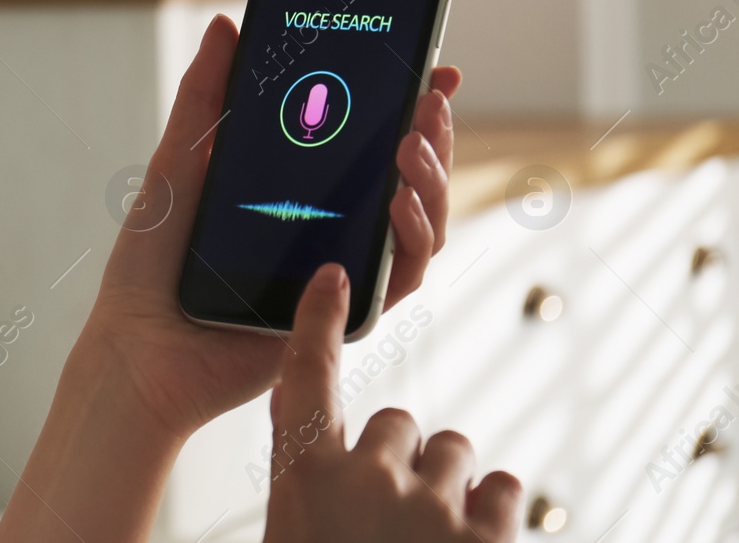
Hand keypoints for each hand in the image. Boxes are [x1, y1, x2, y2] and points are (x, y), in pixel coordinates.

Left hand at [79, 14, 461, 440]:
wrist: (136, 347)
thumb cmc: (151, 263)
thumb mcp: (178, 164)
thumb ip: (206, 96)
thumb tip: (228, 24)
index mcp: (298, 188)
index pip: (369, 140)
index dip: (411, 107)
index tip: (434, 70)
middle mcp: (329, 227)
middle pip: (408, 178)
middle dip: (432, 134)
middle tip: (431, 100)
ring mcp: (339, 270)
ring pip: (420, 225)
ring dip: (432, 181)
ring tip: (411, 146)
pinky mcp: (343, 315)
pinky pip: (398, 278)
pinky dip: (410, 239)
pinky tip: (400, 202)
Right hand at [262, 264, 520, 541]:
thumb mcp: (292, 522)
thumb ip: (299, 460)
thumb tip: (289, 393)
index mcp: (306, 476)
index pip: (308, 375)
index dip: (320, 320)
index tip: (334, 277)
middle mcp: (369, 479)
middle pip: (398, 423)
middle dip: (399, 459)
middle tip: (386, 516)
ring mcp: (433, 509)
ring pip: (453, 450)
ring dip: (445, 485)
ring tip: (427, 534)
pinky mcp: (487, 538)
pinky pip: (504, 487)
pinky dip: (490, 510)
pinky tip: (466, 540)